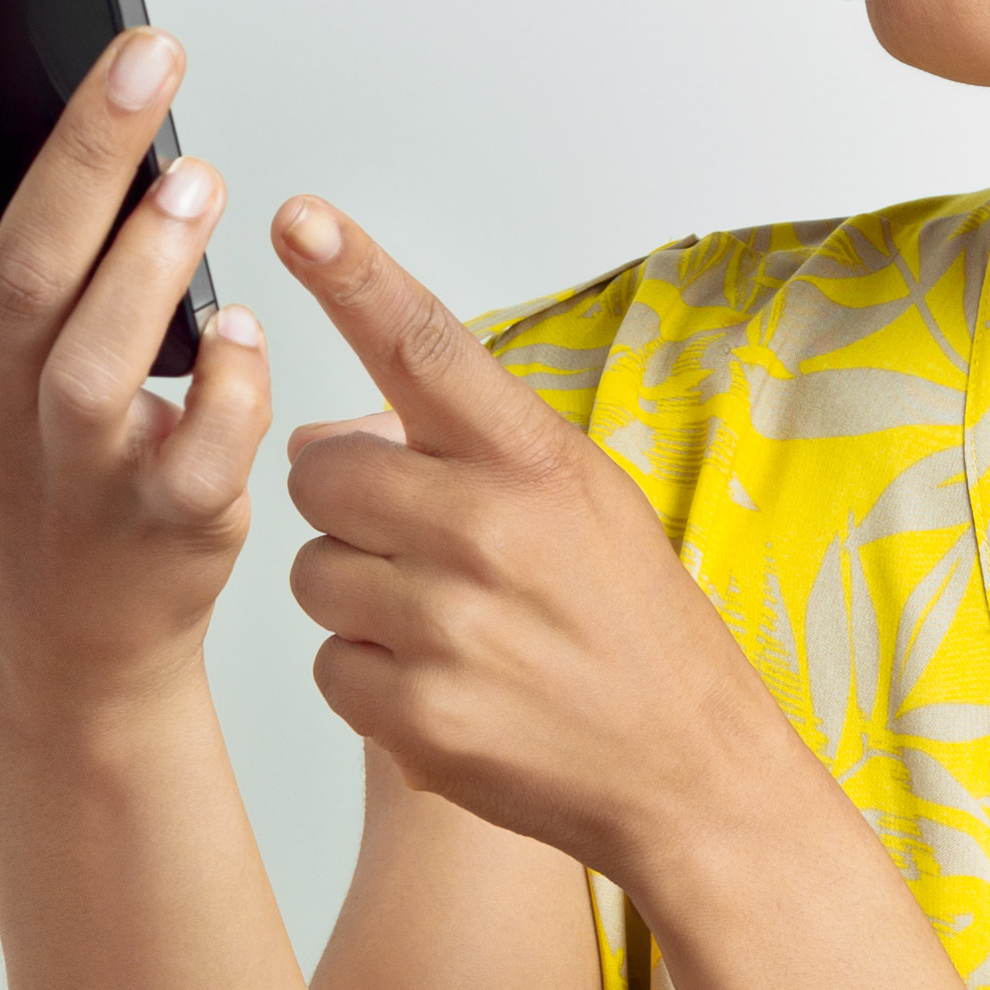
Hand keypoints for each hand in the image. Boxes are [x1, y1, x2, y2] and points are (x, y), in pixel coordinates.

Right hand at [0, 0, 272, 712]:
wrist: (60, 654)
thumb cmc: (12, 477)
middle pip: (17, 260)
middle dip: (81, 146)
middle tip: (148, 47)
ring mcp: (58, 477)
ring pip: (91, 356)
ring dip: (148, 260)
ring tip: (201, 176)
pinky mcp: (155, 534)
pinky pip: (194, 455)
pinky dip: (222, 389)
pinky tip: (242, 330)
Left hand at [274, 201, 789, 882]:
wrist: (693, 772)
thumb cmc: (635, 628)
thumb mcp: (582, 502)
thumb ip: (465, 452)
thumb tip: (326, 433)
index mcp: (535, 462)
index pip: (425, 345)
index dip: (354, 273)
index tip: (297, 216)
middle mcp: (489, 531)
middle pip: (324, 473)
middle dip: (352, 505)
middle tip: (424, 546)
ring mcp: (450, 627)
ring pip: (314, 574)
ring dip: (357, 598)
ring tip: (449, 627)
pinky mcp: (419, 716)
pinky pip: (328, 668)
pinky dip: (370, 681)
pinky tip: (446, 689)